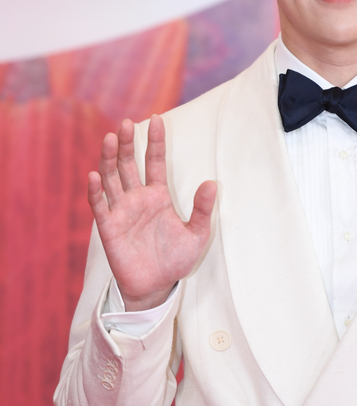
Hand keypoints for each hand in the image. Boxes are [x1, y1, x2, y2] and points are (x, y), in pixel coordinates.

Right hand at [87, 115, 216, 310]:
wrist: (157, 286)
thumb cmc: (175, 259)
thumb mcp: (197, 234)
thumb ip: (203, 209)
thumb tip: (212, 182)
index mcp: (158, 195)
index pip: (155, 162)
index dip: (156, 141)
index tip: (158, 118)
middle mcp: (137, 198)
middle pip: (129, 164)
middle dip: (128, 143)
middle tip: (127, 122)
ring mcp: (121, 211)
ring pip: (111, 178)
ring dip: (110, 159)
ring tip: (112, 138)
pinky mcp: (108, 227)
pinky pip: (99, 205)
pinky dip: (96, 191)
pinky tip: (95, 175)